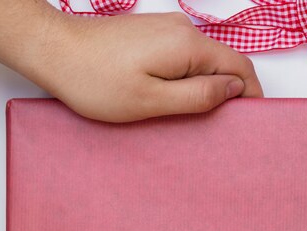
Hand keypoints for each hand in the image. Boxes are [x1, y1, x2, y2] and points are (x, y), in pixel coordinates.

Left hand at [2, 6, 262, 121]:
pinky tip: (177, 97)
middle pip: (226, 62)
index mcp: (189, 46)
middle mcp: (184, 30)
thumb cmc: (95, 79)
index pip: (241, 67)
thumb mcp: (152, 100)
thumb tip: (233, 89)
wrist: (53, 49)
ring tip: (197, 115)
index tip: (249, 120)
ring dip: (211, 85)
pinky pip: (188, 56)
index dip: (252, 94)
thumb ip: (199, 95)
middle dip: (232, 92)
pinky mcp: (155, 33)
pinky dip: (192, 77)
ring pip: (207, 60)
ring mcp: (168, 29)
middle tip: (222, 125)